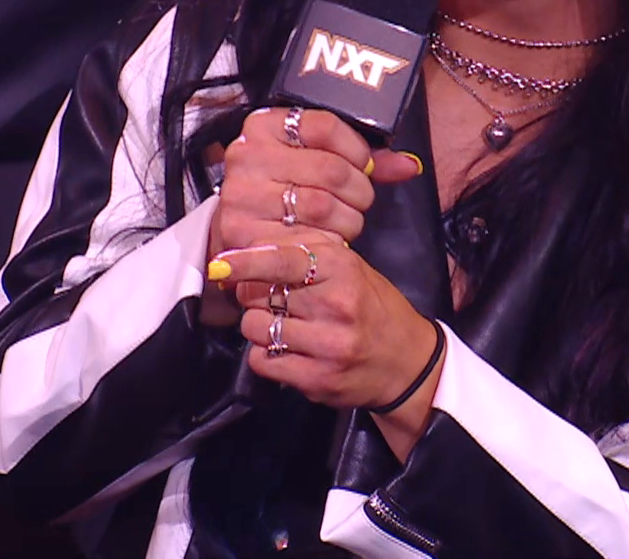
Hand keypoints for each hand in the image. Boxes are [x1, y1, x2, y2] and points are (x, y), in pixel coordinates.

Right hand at [202, 108, 420, 325]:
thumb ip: (362, 159)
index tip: (363, 163)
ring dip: (347, 219)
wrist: (243, 233)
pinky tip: (329, 239)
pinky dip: (327, 242)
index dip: (356, 149)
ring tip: (345, 221)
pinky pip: (304, 238)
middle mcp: (247, 155)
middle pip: (329, 168)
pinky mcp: (241, 231)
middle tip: (359, 200)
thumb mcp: (317, 160)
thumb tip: (411, 165)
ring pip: (321, 205)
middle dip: (358, 189)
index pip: (325, 126)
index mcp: (264, 125)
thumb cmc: (287, 189)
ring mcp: (241, 194)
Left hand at [209, 230, 444, 439]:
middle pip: (259, 294)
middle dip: (255, 296)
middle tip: (273, 301)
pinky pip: (263, 361)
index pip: (281, 260)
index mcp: (341, 267)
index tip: (220, 263)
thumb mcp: (349, 268)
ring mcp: (327, 343)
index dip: (246, 261)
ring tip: (284, 327)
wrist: (407, 362)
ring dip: (259, 327)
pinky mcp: (318, 377)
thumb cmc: (372, 308)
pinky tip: (287, 350)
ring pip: (256, 328)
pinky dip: (265, 355)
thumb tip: (247, 250)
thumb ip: (305, 257)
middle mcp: (335, 303)